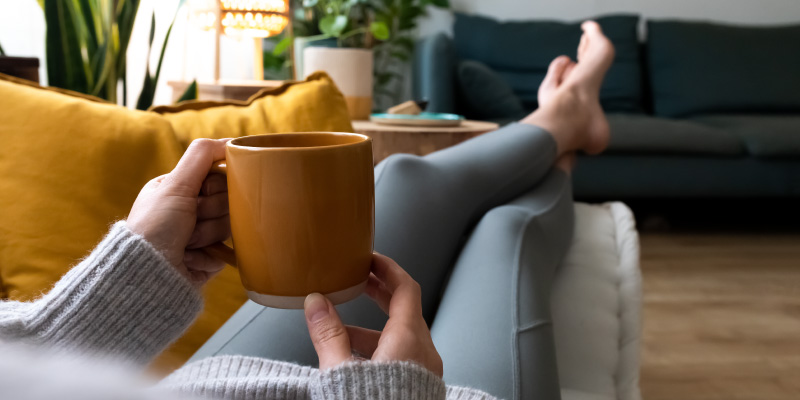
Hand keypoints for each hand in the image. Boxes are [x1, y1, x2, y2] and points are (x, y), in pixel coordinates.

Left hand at [127, 138, 231, 286]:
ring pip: (230, 226)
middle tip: (189, 221)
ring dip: (207, 236)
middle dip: (209, 213)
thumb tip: (230, 140)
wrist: (148, 274)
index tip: (199, 194)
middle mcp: (190, 211)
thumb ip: (201, 156)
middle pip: (228, 202)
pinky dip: (210, 256)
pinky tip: (192, 259)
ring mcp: (201, 235)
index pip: (220, 177)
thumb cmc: (154, 227)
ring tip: (186, 244)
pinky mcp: (210, 258)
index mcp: (180, 190)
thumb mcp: (175, 184)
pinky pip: (229, 251)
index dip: (215, 186)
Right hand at [304, 254, 442, 376]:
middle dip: (380, 293)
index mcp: (409, 341)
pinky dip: (383, 349)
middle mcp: (424, 353)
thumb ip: (328, 334)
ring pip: (403, 337)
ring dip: (374, 328)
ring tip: (343, 330)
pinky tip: (356, 358)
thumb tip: (316, 304)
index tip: (371, 260)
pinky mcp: (421, 387)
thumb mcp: (341, 369)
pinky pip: (405, 358)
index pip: (406, 288)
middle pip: (405, 310)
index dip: (388, 269)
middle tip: (359, 282)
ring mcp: (426, 372)